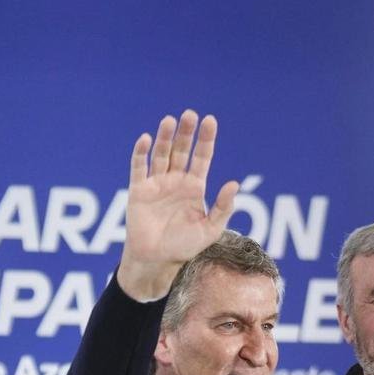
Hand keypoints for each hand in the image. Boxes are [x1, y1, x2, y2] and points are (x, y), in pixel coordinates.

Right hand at [117, 110, 238, 300]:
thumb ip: (222, 207)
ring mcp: (157, 183)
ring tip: (170, 120)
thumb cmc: (185, 246)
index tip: (210, 120)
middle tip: (190, 114)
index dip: (206, 139)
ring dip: (165, 138)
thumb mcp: (210, 229)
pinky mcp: (139, 190)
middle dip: (186, 132)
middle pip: (182, 150)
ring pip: (161, 154)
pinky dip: (141, 153)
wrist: (157, 260)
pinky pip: (139, 168)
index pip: (202, 156)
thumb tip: (234, 184)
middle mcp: (176, 180)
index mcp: (195, 186)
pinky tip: (146, 139)